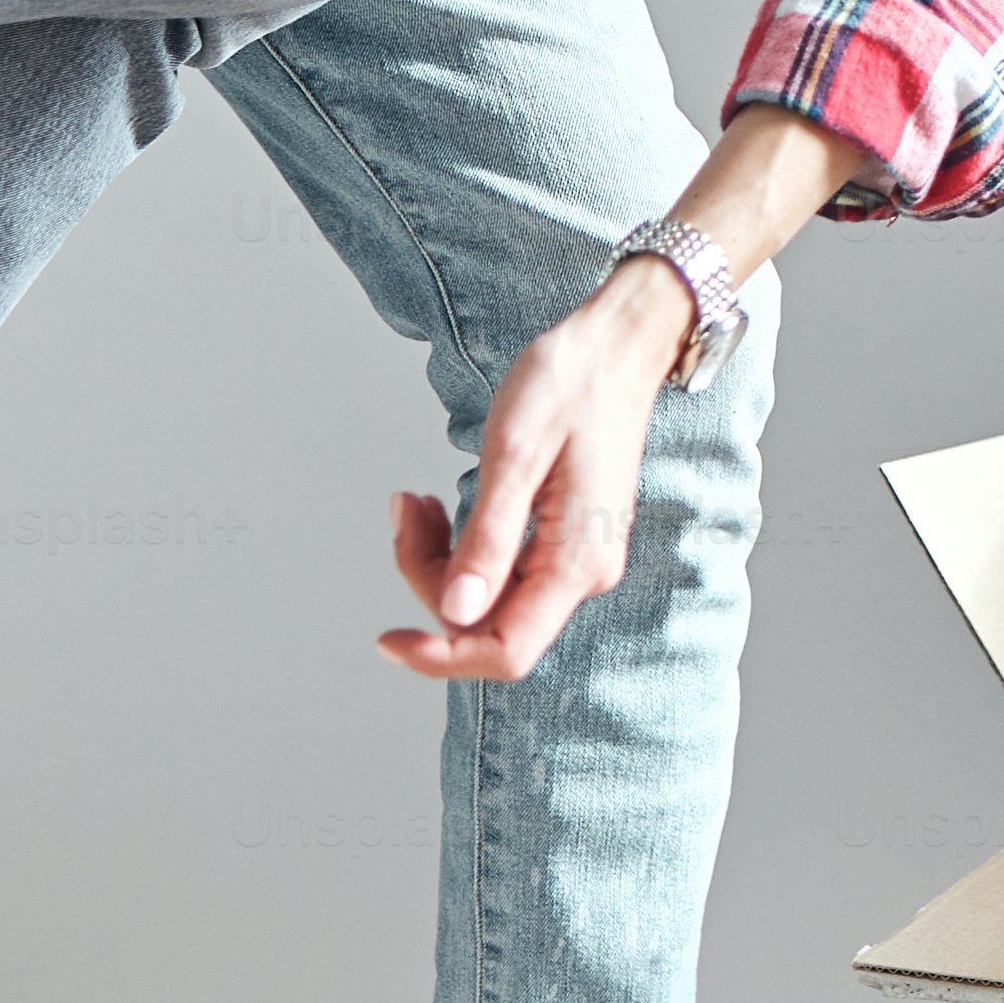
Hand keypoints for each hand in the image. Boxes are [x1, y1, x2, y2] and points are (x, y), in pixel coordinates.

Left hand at [384, 266, 674, 677]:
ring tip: (416, 500)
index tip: (385, 638)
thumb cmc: (570, 383)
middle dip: (429, 578)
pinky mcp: (565, 540)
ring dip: (439, 559)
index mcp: (576, 561)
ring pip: (488, 597)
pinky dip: (462, 545)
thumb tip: (455, 613)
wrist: (618, 345)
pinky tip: (441, 506)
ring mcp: (576, 558)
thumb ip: (488, 540)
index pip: (505, 649)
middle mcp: (582, 573)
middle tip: (404, 508)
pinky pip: (502, 569)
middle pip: (487, 622)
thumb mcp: (515, 454)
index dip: (441, 658)